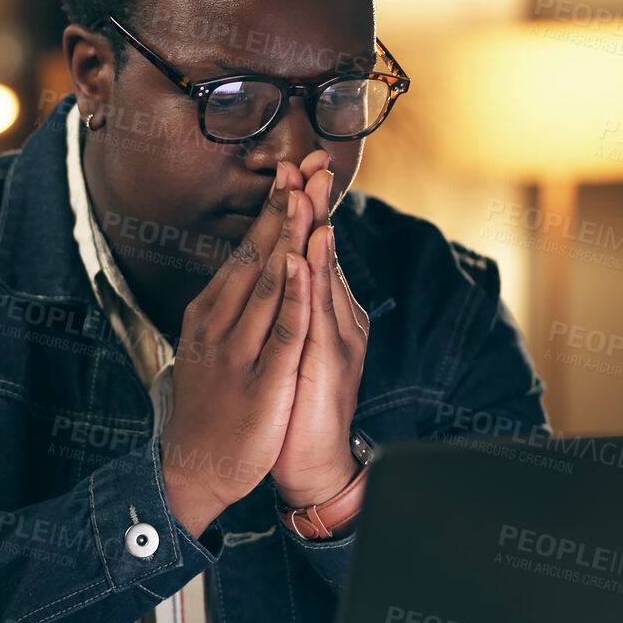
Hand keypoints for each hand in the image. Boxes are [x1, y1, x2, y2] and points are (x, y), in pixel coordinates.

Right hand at [160, 160, 315, 536]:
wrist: (193, 470)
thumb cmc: (211, 408)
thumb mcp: (213, 345)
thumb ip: (230, 307)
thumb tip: (250, 268)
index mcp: (212, 311)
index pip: (247, 250)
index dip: (274, 208)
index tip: (295, 169)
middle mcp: (220, 321)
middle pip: (257, 254)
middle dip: (285, 207)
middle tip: (308, 163)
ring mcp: (237, 349)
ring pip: (267, 282)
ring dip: (289, 235)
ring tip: (306, 195)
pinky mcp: (260, 380)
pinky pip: (279, 330)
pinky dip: (291, 293)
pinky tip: (301, 263)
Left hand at [270, 154, 370, 507]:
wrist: (313, 463)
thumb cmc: (299, 404)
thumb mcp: (293, 344)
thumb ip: (293, 306)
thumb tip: (287, 267)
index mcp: (323, 310)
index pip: (315, 247)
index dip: (307, 206)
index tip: (299, 165)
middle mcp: (336, 318)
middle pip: (324, 252)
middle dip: (315, 204)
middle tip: (310, 159)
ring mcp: (334, 340)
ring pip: (321, 276)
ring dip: (312, 231)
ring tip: (305, 191)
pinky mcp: (326, 366)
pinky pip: (314, 319)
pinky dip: (310, 285)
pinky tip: (305, 258)